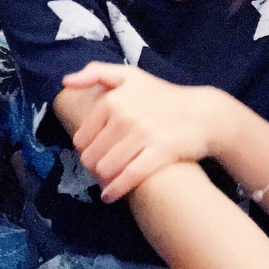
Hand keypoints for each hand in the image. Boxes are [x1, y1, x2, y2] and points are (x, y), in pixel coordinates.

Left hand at [63, 63, 221, 201]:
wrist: (202, 113)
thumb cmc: (161, 95)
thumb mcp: (129, 75)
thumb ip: (95, 73)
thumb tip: (65, 82)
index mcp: (113, 99)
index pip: (83, 136)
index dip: (83, 149)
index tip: (89, 153)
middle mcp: (124, 116)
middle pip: (92, 154)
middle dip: (92, 165)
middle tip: (98, 169)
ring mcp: (142, 135)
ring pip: (107, 167)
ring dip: (102, 178)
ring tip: (105, 180)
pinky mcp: (159, 153)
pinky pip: (129, 176)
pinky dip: (116, 189)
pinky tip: (109, 196)